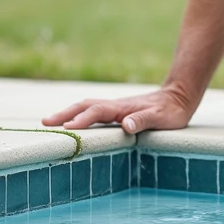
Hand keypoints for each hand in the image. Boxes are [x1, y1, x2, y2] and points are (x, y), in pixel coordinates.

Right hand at [41, 86, 195, 133]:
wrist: (179, 96)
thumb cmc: (172, 112)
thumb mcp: (162, 118)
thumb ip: (143, 120)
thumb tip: (125, 125)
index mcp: (123, 108)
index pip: (98, 112)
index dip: (82, 119)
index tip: (67, 127)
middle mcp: (115, 106)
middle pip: (85, 106)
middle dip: (65, 113)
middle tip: (45, 122)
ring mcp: (115, 107)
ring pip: (87, 107)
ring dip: (69, 113)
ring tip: (50, 122)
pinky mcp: (117, 111)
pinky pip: (93, 112)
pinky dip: (79, 115)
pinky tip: (73, 122)